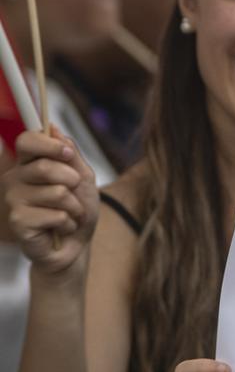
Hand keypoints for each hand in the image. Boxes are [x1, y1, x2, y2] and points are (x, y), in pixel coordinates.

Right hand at [2, 128, 95, 278]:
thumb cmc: (78, 207)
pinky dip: (68, 221)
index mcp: (29, 164)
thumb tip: (53, 128)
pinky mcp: (18, 222)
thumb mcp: (82, 176)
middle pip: (45, 166)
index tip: (68, 154)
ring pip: (56, 192)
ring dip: (74, 206)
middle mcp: (16, 179)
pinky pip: (55, 214)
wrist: (76, 243)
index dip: (49, 144)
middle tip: (74, 192)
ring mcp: (14, 201)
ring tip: (69, 214)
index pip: (26, 141)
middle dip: (72, 180)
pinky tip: (60, 228)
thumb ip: (70, 153)